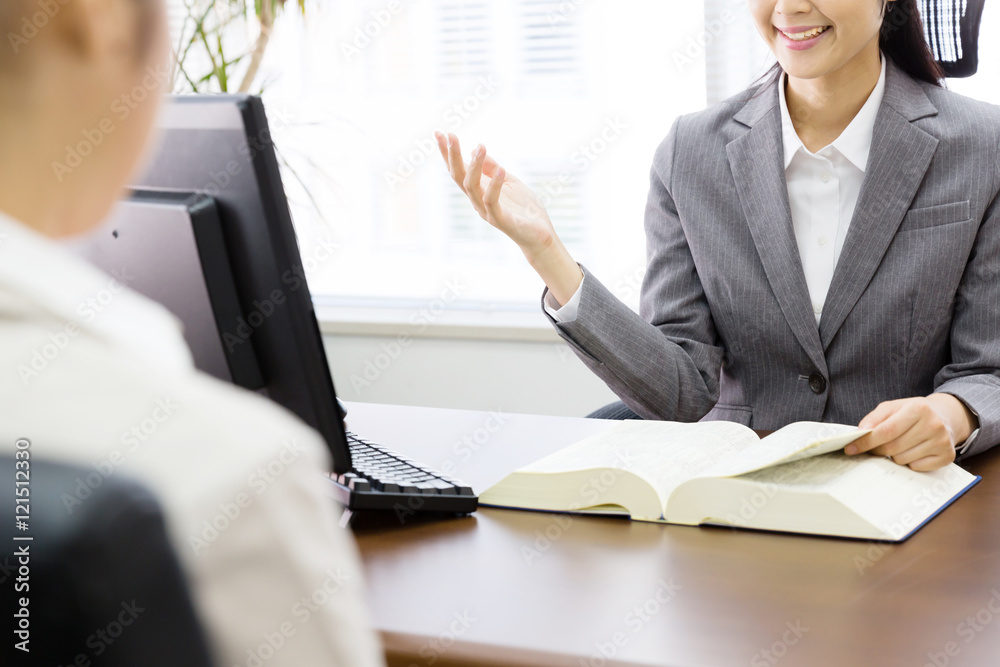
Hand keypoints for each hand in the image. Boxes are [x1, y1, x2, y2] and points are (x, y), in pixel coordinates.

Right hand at [434, 131, 582, 303]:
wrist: (540, 235)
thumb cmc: (524, 209)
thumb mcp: (510, 181)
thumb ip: (492, 169)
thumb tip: (476, 149)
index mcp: (479, 190)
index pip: (459, 170)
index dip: (448, 153)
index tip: (440, 133)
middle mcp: (478, 200)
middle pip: (459, 177)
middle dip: (452, 156)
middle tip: (450, 135)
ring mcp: (487, 211)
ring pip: (472, 187)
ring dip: (474, 166)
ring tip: (481, 146)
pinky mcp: (500, 219)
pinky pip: (492, 201)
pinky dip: (495, 185)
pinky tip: (501, 170)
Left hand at [846, 394, 975, 470]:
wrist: (944, 416)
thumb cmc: (912, 412)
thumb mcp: (892, 407)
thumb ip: (873, 419)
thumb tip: (860, 434)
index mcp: (918, 409)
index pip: (886, 431)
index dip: (866, 441)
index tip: (851, 448)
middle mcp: (933, 425)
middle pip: (892, 448)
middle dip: (877, 449)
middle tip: (875, 446)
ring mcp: (942, 442)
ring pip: (902, 460)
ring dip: (894, 455)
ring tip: (900, 444)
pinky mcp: (947, 456)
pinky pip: (916, 467)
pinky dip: (909, 462)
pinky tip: (913, 450)